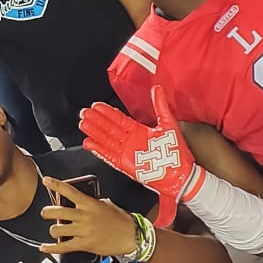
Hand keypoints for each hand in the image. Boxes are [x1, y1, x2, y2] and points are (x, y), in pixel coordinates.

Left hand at [41, 176, 139, 260]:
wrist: (132, 236)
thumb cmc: (122, 221)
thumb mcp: (107, 205)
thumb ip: (92, 203)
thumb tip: (81, 202)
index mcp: (90, 204)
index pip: (70, 191)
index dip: (56, 185)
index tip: (46, 181)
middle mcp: (85, 216)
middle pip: (58, 211)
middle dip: (47, 212)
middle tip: (45, 212)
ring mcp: (84, 231)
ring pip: (58, 229)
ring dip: (53, 230)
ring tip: (54, 230)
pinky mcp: (85, 244)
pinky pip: (63, 247)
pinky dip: (51, 248)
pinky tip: (44, 248)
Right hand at [79, 86, 199, 226]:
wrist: (179, 174)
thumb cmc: (176, 151)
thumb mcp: (168, 124)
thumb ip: (160, 106)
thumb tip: (157, 88)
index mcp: (139, 130)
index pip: (119, 119)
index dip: (108, 112)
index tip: (96, 105)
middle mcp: (130, 140)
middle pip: (109, 128)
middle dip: (97, 120)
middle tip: (84, 112)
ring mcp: (126, 152)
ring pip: (106, 139)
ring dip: (94, 131)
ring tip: (83, 123)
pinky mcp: (124, 164)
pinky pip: (108, 155)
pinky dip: (98, 149)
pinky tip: (89, 142)